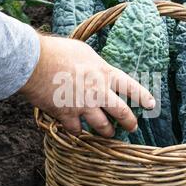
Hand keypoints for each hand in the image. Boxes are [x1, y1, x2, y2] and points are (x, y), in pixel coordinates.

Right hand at [19, 34, 154, 136]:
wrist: (34, 62)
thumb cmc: (57, 51)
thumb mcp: (84, 51)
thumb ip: (95, 64)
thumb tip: (98, 69)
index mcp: (104, 73)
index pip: (131, 87)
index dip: (143, 97)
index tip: (151, 105)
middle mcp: (98, 92)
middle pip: (121, 112)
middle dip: (129, 122)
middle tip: (132, 127)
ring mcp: (83, 106)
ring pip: (102, 127)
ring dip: (107, 132)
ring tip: (109, 134)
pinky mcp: (66, 115)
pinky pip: (76, 130)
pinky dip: (78, 131)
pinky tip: (78, 131)